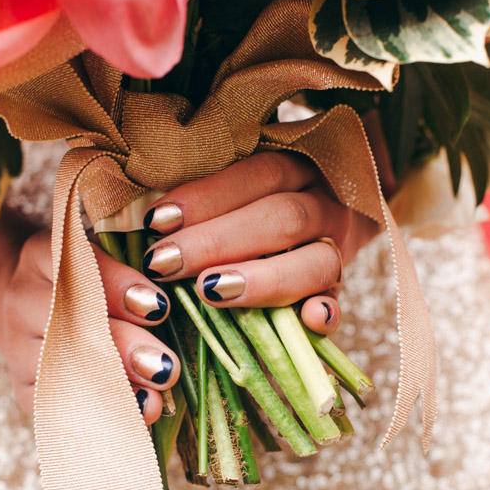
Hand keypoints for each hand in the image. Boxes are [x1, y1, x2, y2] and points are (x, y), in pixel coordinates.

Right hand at [0, 229, 177, 422]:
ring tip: (155, 403)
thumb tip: (181, 295)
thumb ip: (140, 265)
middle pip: (72, 324)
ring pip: (62, 369)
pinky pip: (53, 404)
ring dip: (112, 389)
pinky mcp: (23, 385)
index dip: (119, 288)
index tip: (159, 306)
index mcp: (45, 253)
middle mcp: (23, 296)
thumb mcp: (111, 256)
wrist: (37, 308)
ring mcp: (16, 344)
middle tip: (166, 367)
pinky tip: (130, 422)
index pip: (79, 265)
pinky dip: (93, 415)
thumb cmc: (92, 279)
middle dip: (124, 348)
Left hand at [142, 151, 375, 333]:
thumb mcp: (240, 186)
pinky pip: (338, 303)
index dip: (207, 197)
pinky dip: (324, 313)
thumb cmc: (258, 204)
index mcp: (298, 169)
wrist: (325, 221)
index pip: (258, 174)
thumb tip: (150, 221)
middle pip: (283, 218)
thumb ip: (208, 199)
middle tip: (164, 263)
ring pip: (314, 262)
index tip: (156, 221)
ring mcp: (338, 249)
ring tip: (210, 291)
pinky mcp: (338, 291)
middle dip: (218, 242)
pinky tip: (307, 320)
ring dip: (261, 279)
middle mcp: (324, 206)